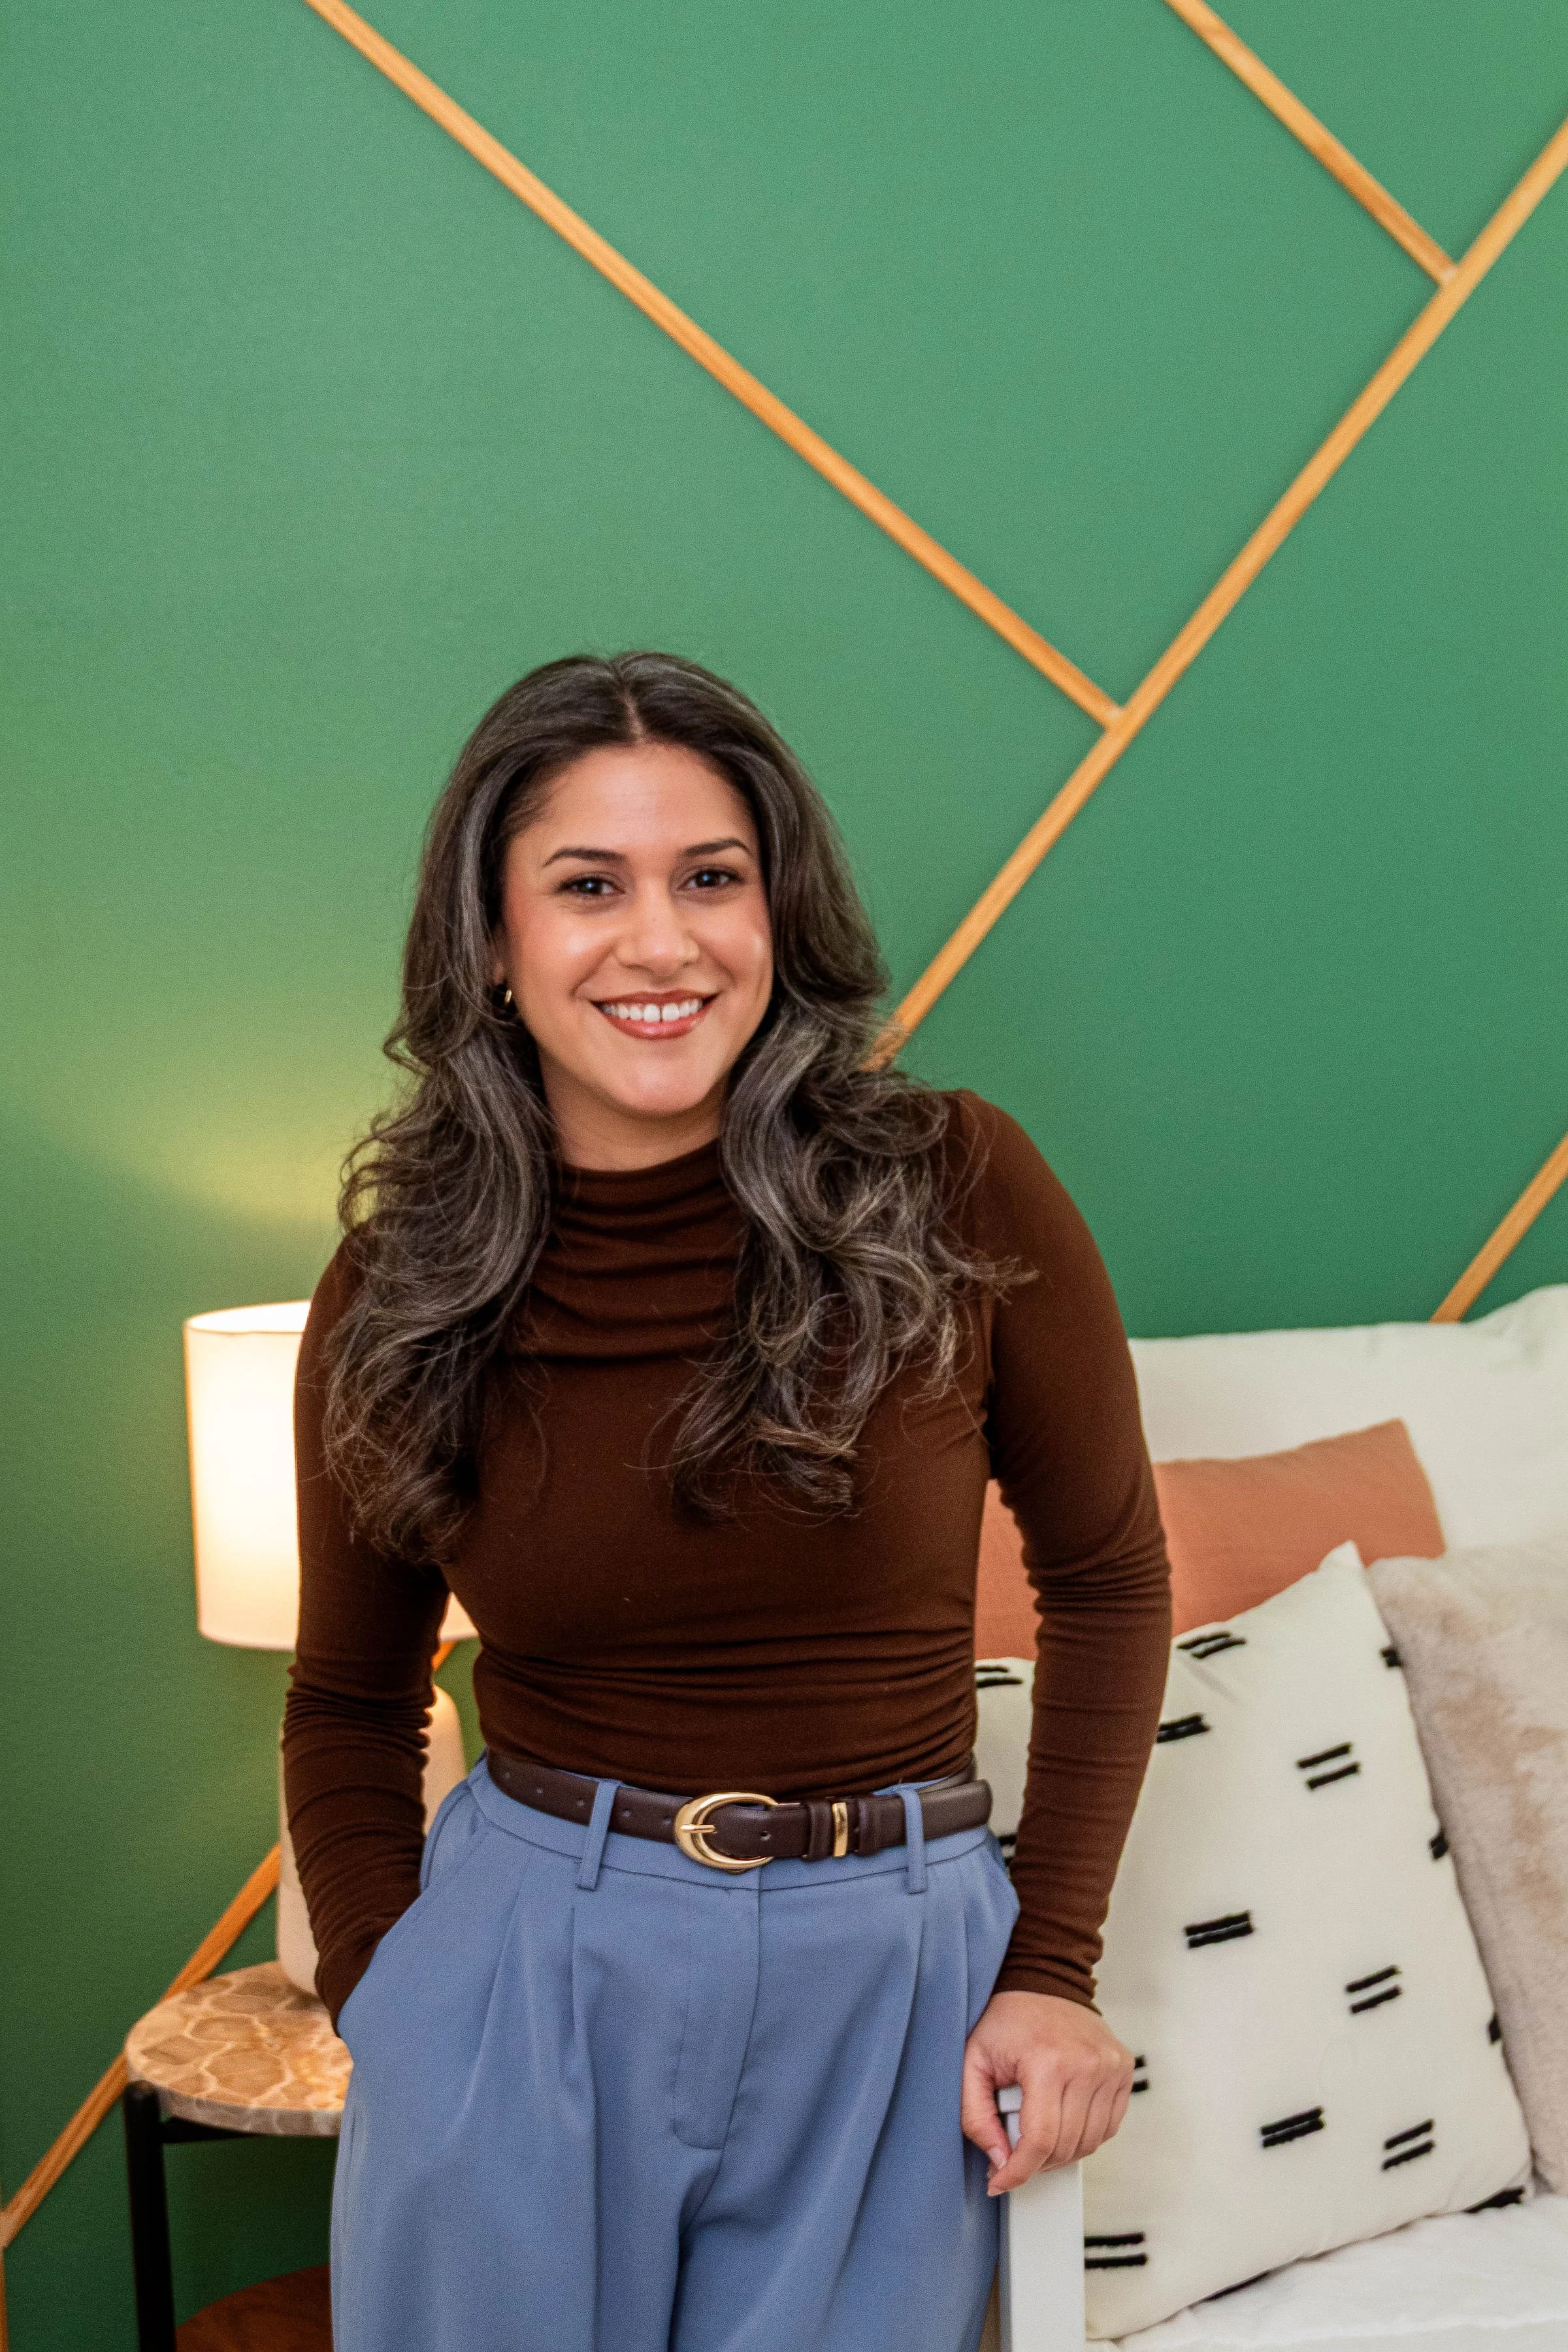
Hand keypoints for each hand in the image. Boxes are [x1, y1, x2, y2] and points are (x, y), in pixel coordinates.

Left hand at [961, 1990, 1132, 2193]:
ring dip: (1060, 2153)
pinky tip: (1062, 2122)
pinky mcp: (1123, 2071)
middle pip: (1065, 2146)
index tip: (999, 2182)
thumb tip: (999, 2161)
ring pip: (1089, 2143)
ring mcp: (1111, 2068)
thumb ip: (975, 2115)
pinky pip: (1108, 2127)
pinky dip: (1084, 2136)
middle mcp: (1087, 2065)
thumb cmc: (1006, 2020)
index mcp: (1048, 2062)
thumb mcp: (972, 2062)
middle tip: (1011, 2156)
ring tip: (1035, 2137)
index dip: (1018, 2172)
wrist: (1042, 1981)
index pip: (1040, 2140)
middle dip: (1034, 2163)